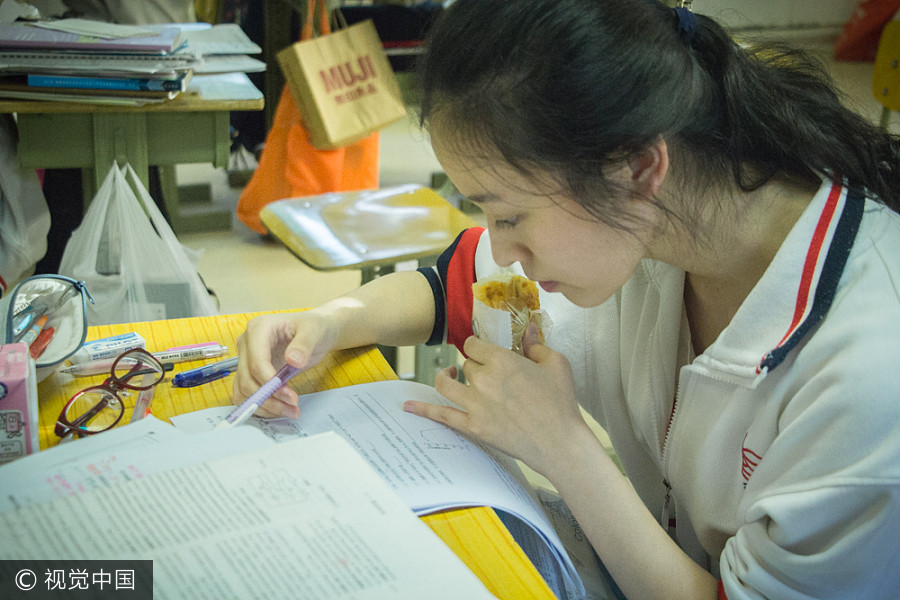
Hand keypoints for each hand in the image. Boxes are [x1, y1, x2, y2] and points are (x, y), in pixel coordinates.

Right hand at [233, 311, 338, 418]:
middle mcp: (247, 343)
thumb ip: (304, 344)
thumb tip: (293, 360)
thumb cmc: (313, 327)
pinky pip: (246, 394)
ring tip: (289, 410)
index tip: (289, 396)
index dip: (269, 381)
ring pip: (244, 390)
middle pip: (247, 379)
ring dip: (264, 405)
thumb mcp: (314, 331)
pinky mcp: (250, 372)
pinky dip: (260, 405)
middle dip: (269, 397)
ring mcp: (246, 359)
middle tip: (293, 406)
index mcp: (259, 328)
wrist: (313, 333)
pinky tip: (279, 409)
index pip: (256, 361)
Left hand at [404, 323, 587, 475]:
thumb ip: (536, 344)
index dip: (480, 347)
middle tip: (488, 374)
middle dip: (475, 366)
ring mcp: (475, 404)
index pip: (474, 344)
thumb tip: (527, 329)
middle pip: (466, 365)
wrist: (560, 443)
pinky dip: (423, 410)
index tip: (484, 351)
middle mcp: (484, 380)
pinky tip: (408, 407)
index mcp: (502, 360)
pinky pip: (442, 415)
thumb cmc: (561, 403)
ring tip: (450, 375)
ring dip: (446, 377)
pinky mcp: (473, 426)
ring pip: (446, 384)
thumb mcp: (555, 364)